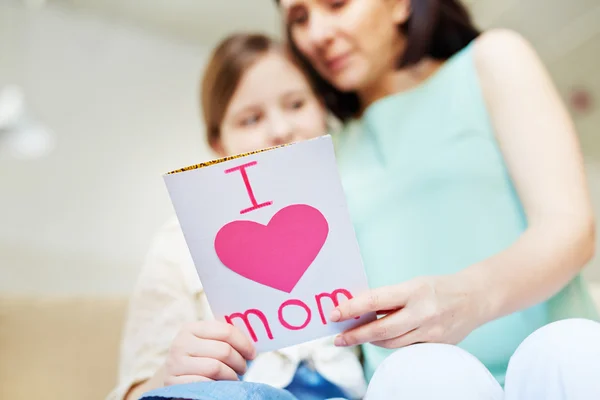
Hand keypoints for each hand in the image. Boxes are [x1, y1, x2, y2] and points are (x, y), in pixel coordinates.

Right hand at [163, 320, 256, 385]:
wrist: (173, 376)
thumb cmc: (197, 357)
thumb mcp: (206, 343)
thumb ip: (223, 339)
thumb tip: (252, 343)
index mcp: (191, 328)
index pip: (226, 331)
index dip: (244, 343)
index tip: (252, 353)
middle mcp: (181, 343)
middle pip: (223, 350)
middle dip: (239, 361)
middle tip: (244, 368)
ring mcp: (175, 363)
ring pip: (216, 368)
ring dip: (231, 375)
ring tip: (234, 378)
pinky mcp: (173, 381)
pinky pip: (204, 383)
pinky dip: (217, 386)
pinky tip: (221, 386)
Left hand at [330, 275, 483, 348]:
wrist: (476, 297)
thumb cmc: (438, 288)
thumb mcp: (413, 284)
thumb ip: (390, 298)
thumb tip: (359, 309)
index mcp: (414, 291)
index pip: (375, 301)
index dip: (352, 308)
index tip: (334, 314)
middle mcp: (423, 312)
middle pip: (381, 330)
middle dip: (356, 335)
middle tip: (338, 338)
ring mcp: (431, 331)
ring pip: (392, 343)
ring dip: (371, 340)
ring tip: (356, 336)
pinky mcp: (437, 344)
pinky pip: (406, 347)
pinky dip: (391, 343)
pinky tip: (381, 339)